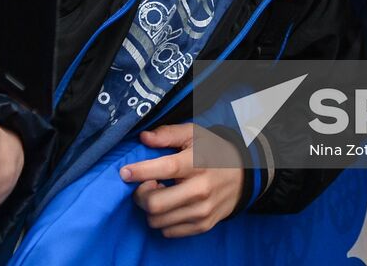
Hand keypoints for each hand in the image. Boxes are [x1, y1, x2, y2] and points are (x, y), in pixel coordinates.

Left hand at [119, 124, 244, 238]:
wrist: (242, 176)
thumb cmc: (212, 152)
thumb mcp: (193, 134)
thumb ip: (168, 134)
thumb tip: (144, 138)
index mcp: (196, 163)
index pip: (165, 169)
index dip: (140, 172)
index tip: (124, 172)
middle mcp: (200, 190)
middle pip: (155, 203)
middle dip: (140, 195)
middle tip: (145, 185)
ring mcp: (202, 211)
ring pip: (157, 220)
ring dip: (150, 208)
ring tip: (160, 193)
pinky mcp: (203, 226)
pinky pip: (168, 231)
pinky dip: (162, 220)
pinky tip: (170, 205)